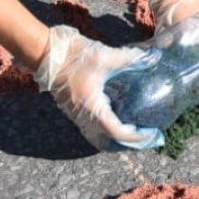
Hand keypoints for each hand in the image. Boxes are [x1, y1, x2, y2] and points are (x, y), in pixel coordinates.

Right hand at [34, 25, 159, 150]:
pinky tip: (116, 120)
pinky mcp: (73, 110)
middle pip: (108, 143)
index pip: (118, 133)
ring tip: (134, 133)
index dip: (137, 137)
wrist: (45, 53)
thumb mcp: (105, 56)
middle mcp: (84, 118)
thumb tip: (152, 57)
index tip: (153, 134)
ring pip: (97, 139)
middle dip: (129, 144)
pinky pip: (91, 130)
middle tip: (147, 138)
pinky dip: (105, 133)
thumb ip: (130, 58)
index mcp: (93, 109)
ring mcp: (76, 116)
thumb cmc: (74, 56)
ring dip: (116, 141)